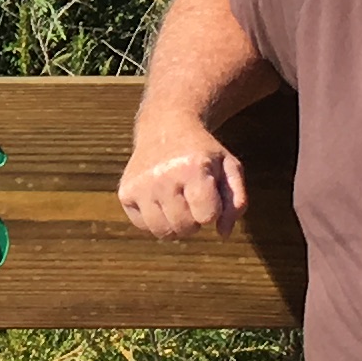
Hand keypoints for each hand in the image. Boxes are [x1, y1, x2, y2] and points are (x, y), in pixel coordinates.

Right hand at [117, 125, 248, 239]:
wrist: (166, 126)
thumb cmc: (203, 152)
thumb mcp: (229, 168)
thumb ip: (236, 202)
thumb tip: (223, 234)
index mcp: (193, 168)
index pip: (207, 216)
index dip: (213, 210)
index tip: (210, 193)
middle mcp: (163, 176)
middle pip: (185, 227)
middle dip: (195, 219)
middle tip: (193, 197)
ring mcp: (141, 185)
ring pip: (162, 231)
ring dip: (175, 224)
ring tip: (178, 202)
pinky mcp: (125, 191)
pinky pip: (143, 226)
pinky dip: (155, 219)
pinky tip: (160, 200)